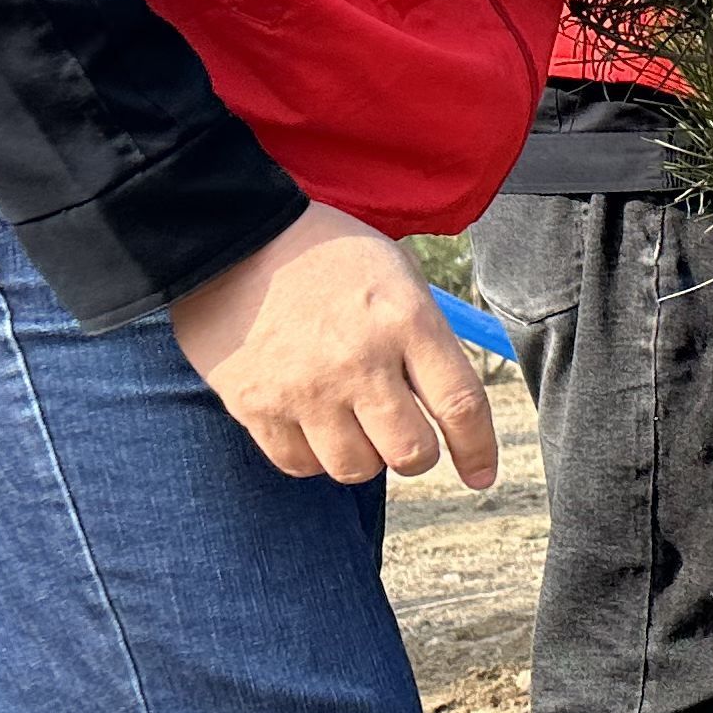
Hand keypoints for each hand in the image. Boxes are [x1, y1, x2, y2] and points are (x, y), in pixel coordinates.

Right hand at [170, 205, 498, 489]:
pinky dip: (313, 456)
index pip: (460, 405)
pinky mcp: (254, 405)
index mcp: (406, 321)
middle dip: (415, 455)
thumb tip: (445, 406)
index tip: (481, 475)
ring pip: (355, 469)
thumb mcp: (399, 275)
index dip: (477, 450)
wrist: (232, 237)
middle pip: (410, 452)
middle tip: (403, 438)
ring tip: (352, 425)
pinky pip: (299, 464)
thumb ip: (426, 339)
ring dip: (363, 458)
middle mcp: (359, 361)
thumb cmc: (328, 256)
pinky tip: (312, 424)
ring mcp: (304, 388)